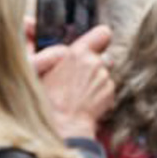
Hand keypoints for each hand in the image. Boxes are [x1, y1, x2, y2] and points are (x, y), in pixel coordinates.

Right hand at [35, 26, 113, 140]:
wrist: (62, 124)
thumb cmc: (48, 99)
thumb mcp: (45, 70)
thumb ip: (63, 57)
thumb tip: (69, 52)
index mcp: (78, 53)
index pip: (103, 33)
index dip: (100, 39)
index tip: (95, 44)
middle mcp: (96, 63)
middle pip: (102, 57)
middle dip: (93, 64)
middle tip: (78, 77)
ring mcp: (105, 78)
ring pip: (104, 73)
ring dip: (95, 80)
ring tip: (78, 92)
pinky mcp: (110, 92)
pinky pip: (106, 87)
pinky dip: (99, 92)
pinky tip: (85, 101)